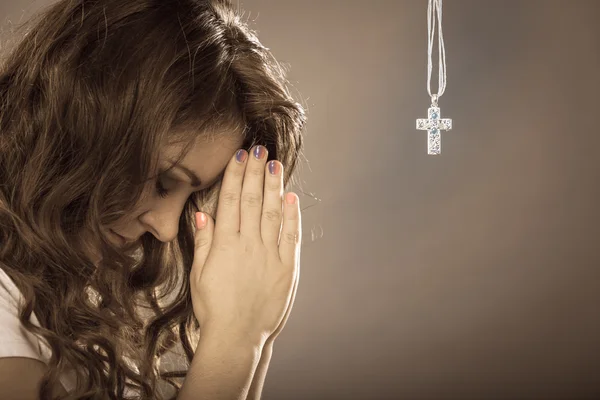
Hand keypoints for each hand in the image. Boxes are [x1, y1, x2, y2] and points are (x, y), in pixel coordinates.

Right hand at [189, 145, 301, 345]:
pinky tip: (292, 196)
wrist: (237, 336)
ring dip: (274, 185)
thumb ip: (203, 241)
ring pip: (273, 212)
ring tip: (275, 164)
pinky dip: (292, 215)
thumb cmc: (213, 308)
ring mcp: (269, 254)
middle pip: (253, 200)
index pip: (231, 200)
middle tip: (259, 148)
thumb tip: (203, 213)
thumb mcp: (199, 275)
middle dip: (255, 172)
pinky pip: (291, 235)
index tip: (240, 155)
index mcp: (224, 244)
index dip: (236, 175)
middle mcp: (248, 244)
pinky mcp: (287, 268)